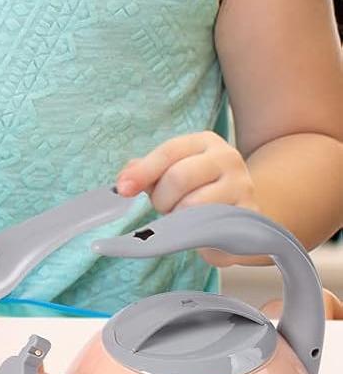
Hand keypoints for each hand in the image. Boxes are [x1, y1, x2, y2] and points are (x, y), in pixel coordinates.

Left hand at [116, 131, 260, 266]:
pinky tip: (194, 229)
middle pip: (178, 177)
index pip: (169, 152)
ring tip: (182, 216)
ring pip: (193, 205)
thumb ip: (145, 172)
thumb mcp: (171, 172)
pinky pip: (209, 227)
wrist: (240, 209)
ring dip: (177, 216)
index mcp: (205, 142)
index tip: (123, 190)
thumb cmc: (196, 188)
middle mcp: (228, 158)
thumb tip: (124, 180)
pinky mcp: (249, 215)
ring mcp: (243, 186)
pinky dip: (193, 231)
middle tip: (164, 207)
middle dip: (161, 198)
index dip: (142, 172)